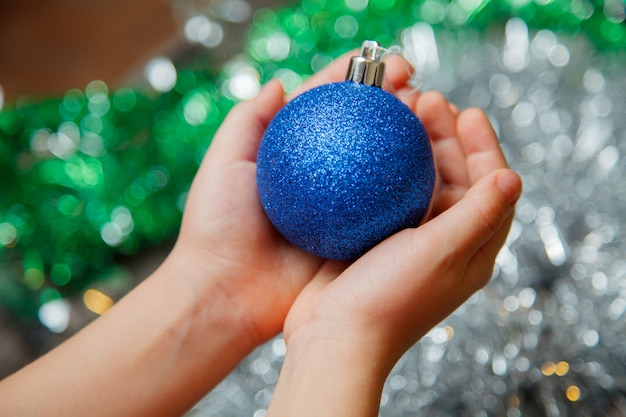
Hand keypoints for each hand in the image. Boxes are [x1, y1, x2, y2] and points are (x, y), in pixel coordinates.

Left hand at [162, 52, 414, 348]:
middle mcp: (322, 175)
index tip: (384, 63)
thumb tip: (279, 84)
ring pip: (380, 162)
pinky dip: (406, 182)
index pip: (326, 103)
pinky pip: (386, 206)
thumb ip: (248, 120)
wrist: (227, 294)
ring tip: (427, 112)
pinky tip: (427, 162)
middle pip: (362, 127)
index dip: (356, 77)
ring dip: (406, 134)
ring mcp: (342, 206)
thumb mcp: (223, 164)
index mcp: (292, 153)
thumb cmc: (216, 227)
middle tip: (413, 84)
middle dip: (392, 98)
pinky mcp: (356, 236)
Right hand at [267, 67, 521, 416]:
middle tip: (428, 100)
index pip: (493, 188)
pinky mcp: (377, 237)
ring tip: (404, 111)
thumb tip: (512, 177)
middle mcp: (445, 242)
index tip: (467, 111)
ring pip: (422, 180)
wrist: (334, 339)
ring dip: (418, 146)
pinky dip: (388, 165)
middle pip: (457, 177)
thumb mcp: (440, 254)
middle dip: (449, 136)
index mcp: (472, 249)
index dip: (485, 146)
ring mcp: (410, 239)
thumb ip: (478, 215)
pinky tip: (374, 144)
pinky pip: (390, 190)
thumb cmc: (388, 301)